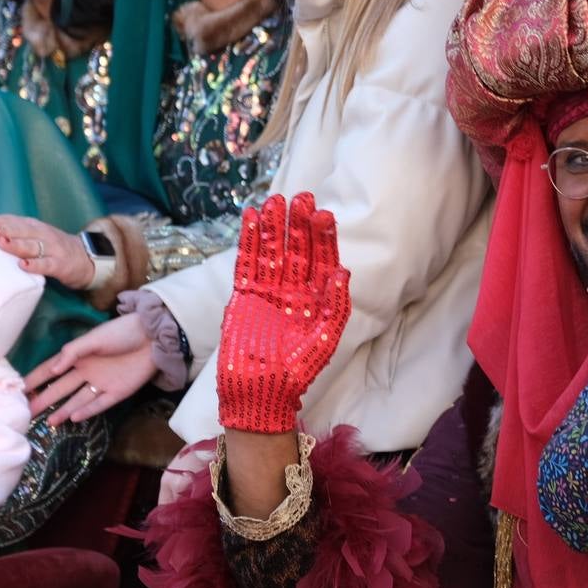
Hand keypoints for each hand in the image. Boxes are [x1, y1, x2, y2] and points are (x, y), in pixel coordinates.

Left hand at [0, 214, 94, 289]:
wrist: (87, 259)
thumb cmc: (54, 249)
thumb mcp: (37, 236)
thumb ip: (17, 234)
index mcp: (35, 227)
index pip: (15, 221)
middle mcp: (44, 235)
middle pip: (21, 230)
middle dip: (3, 229)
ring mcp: (53, 249)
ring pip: (32, 246)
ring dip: (16, 244)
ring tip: (1, 242)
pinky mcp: (61, 265)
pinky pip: (47, 265)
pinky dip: (35, 265)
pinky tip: (23, 266)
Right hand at [24, 314, 155, 425]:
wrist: (153, 336)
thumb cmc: (121, 332)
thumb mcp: (94, 338)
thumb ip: (72, 352)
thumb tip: (52, 371)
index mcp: (78, 356)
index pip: (50, 370)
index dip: (34, 380)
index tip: (17, 392)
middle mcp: (87, 372)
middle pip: (60, 389)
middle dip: (43, 400)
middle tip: (26, 414)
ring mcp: (102, 383)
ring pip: (77, 400)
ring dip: (63, 410)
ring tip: (48, 422)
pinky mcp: (118, 392)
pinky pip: (99, 404)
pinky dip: (87, 411)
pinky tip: (73, 418)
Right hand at [217, 193, 351, 433]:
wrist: (260, 391)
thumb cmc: (297, 369)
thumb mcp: (324, 338)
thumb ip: (335, 305)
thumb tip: (343, 270)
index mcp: (317, 297)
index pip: (322, 259)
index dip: (323, 237)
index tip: (324, 214)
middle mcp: (293, 289)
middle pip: (297, 248)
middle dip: (299, 223)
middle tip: (301, 196)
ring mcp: (268, 290)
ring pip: (271, 250)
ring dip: (273, 226)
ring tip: (275, 200)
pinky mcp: (244, 294)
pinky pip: (247, 262)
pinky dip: (248, 241)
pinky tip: (250, 218)